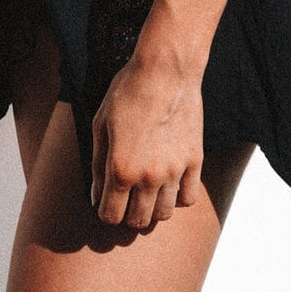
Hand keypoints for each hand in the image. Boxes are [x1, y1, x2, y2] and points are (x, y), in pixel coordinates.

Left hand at [90, 55, 203, 228]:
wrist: (165, 70)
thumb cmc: (127, 93)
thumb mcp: (100, 125)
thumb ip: (97, 165)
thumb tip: (96, 196)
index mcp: (121, 169)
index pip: (110, 216)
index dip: (105, 212)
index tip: (106, 201)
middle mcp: (149, 177)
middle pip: (137, 221)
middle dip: (127, 214)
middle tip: (126, 197)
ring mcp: (174, 171)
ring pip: (163, 214)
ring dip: (152, 208)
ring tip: (147, 190)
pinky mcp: (195, 161)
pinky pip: (188, 198)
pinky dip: (177, 197)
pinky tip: (169, 183)